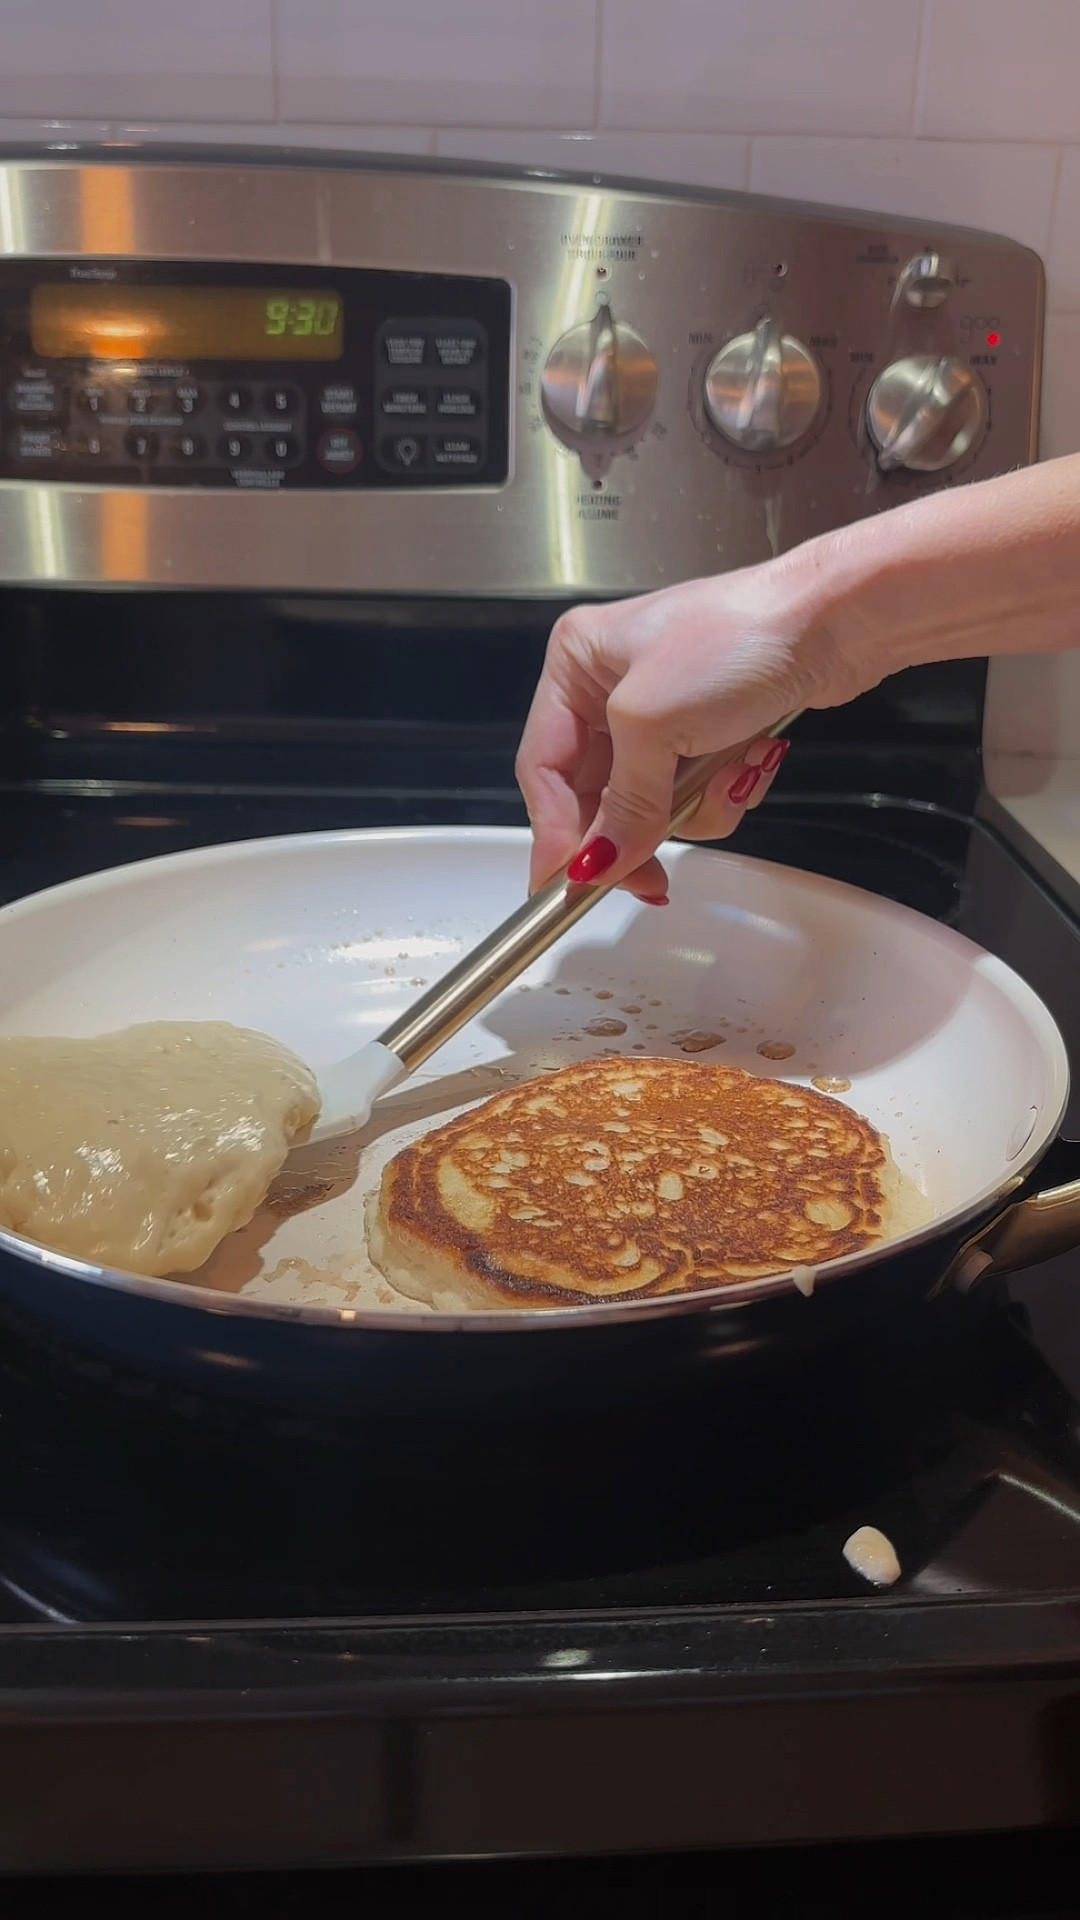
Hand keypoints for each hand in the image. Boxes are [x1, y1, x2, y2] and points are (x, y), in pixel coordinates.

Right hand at [515, 558, 865, 898]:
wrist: (837, 619)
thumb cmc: (737, 638)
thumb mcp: (655, 724)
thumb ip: (623, 804)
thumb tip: (597, 866)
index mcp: (577, 662)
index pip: (544, 766)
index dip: (554, 831)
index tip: (564, 886)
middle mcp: (610, 684)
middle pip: (597, 792)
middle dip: (634, 828)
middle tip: (649, 878)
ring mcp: (663, 709)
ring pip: (649, 801)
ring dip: (693, 804)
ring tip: (730, 776)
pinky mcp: (709, 728)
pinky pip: (693, 791)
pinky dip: (723, 789)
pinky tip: (751, 762)